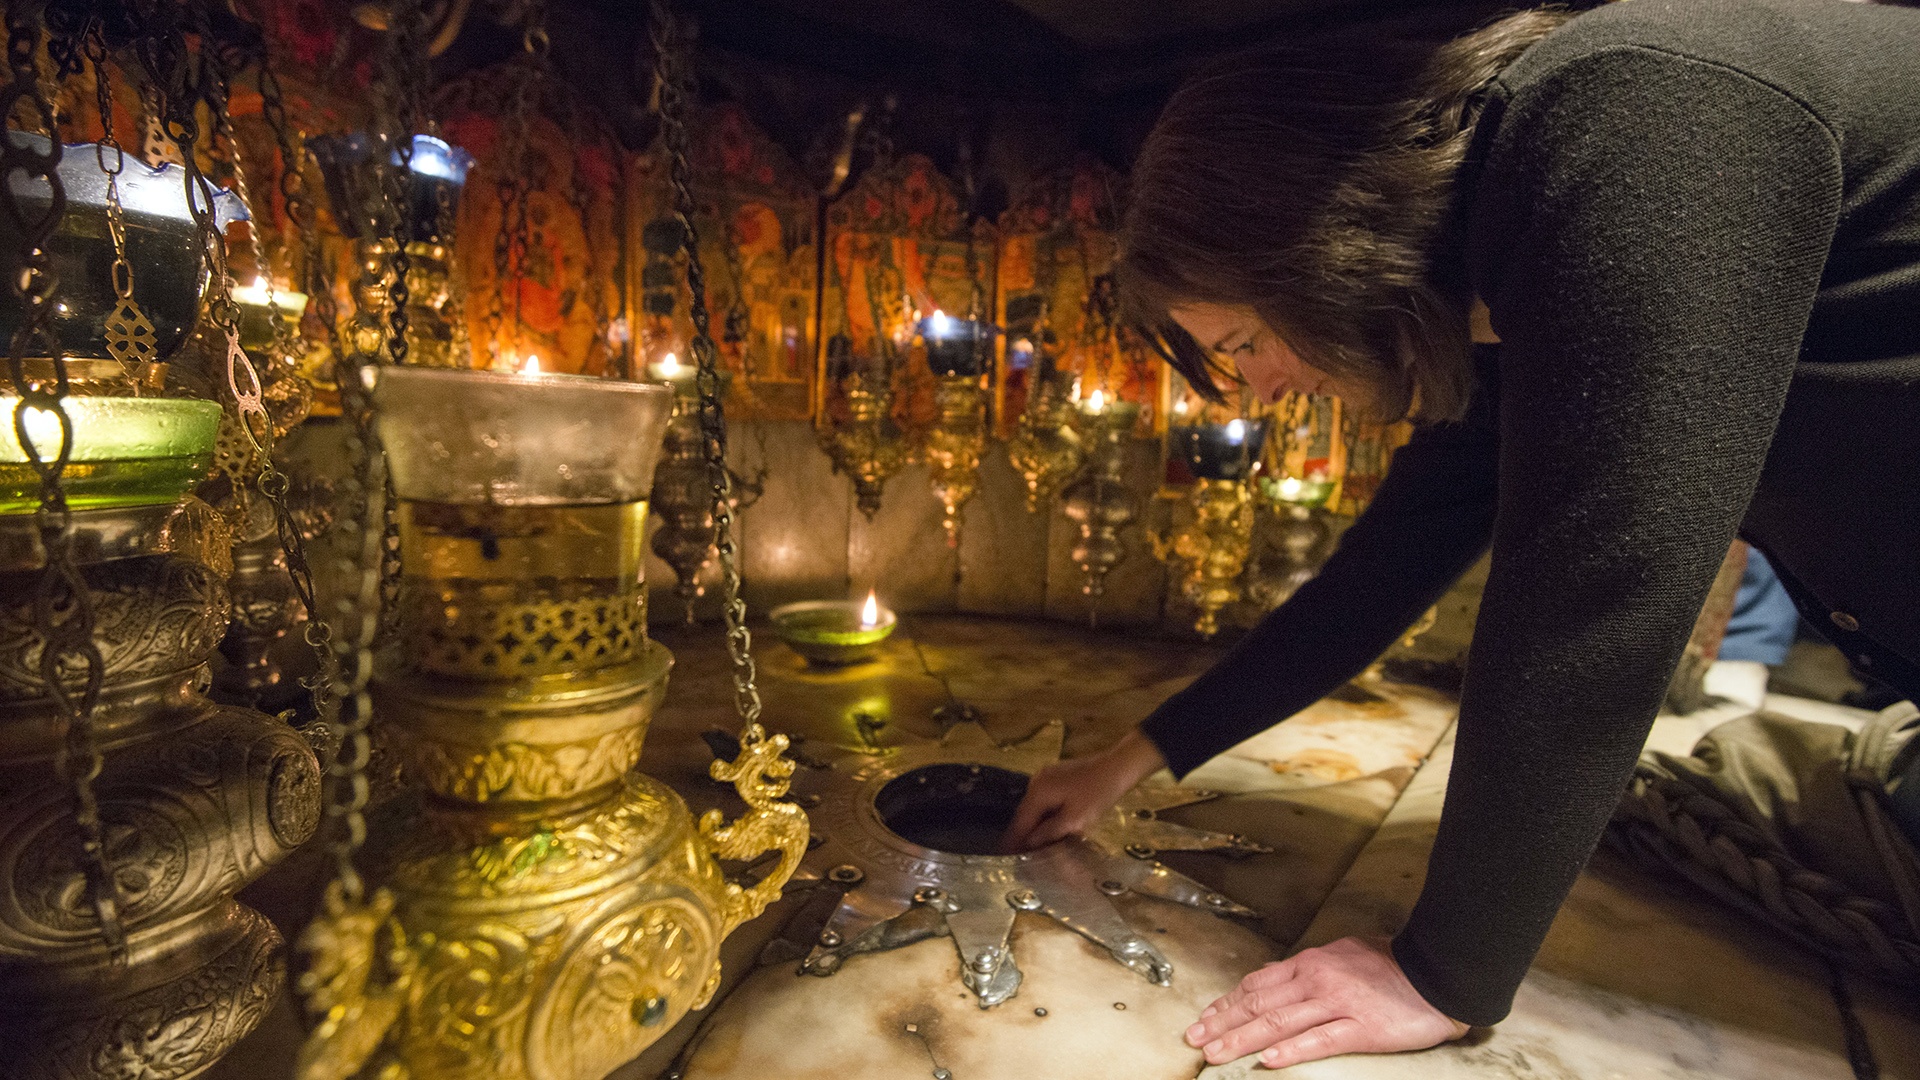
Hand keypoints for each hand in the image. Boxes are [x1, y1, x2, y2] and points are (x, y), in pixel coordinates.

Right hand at [999, 728, 1165, 851]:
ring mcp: (1046, 776)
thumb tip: (1030, 842)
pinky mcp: (1057, 776)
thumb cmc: (1098, 793)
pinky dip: (1045, 814)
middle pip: (1025, 813)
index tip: (1005, 855)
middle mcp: (1036, 782)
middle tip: (1019, 854)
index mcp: (1038, 792)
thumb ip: (1049, 831)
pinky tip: (1049, 825)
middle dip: (1024, 833)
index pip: (1020, 821)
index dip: (1014, 840)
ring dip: (1035, 824)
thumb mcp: (1075, 819)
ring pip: (1035, 806)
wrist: (1118, 766)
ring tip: (1033, 844)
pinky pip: (1045, 799)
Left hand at [1185, 936, 1469, 1069]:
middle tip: (1195, 1040)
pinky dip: (1291, 1050)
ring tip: (1216, 1054)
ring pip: (1279, 1023)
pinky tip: (1269, 1061)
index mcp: (1310, 963)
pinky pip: (1319, 1040)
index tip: (1205, 1019)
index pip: (1257, 984)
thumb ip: (1309, 969)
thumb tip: (1277, 978)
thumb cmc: (1392, 965)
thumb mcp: (1341, 955)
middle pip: (1258, 1004)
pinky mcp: (1360, 1027)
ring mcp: (1337, 1003)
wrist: (1436, 970)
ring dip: (1243, 1040)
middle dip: (1222, 1024)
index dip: (1227, 1003)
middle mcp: (1316, 980)